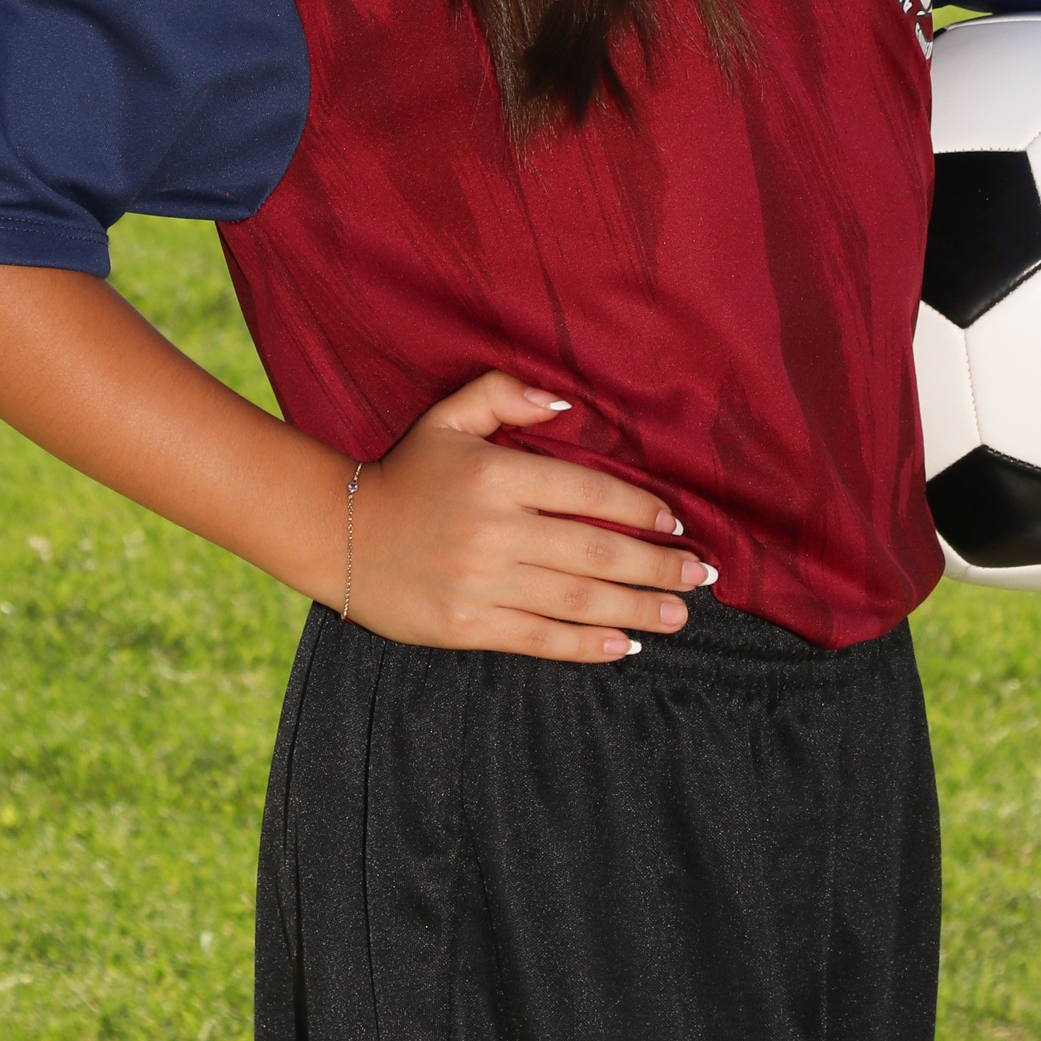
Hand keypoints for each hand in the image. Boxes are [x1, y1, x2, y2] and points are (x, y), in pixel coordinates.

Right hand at [346, 372, 715, 660]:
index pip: (589, 493)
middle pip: (595, 552)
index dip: (641, 509)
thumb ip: (505, 394)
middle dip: (657, 565)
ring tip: (680, 613)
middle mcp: (494, 530)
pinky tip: (626, 645)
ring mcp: (480, 582)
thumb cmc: (405, 473)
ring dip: (637, 608)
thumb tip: (568, 403)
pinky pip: (539, 638)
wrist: (336, 534)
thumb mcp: (448, 418)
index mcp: (496, 474)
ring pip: (576, 600)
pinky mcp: (466, 625)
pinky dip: (587, 646)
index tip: (677, 523)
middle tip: (704, 575)